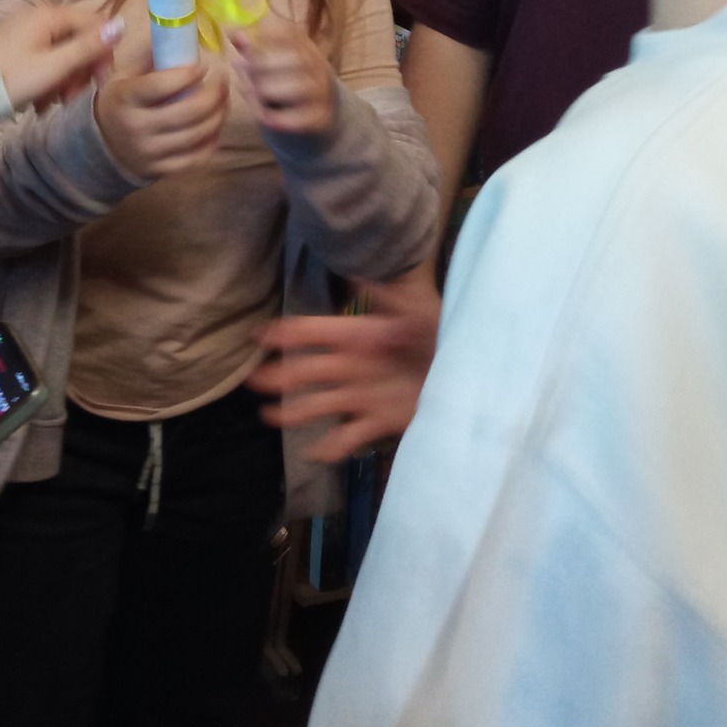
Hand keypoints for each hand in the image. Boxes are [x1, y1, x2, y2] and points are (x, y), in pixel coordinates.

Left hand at [0, 5, 123, 109]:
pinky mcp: (13, 47)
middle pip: (77, 39)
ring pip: (60, 52)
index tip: (101, 82)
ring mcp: (23, 31)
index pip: (94, 24)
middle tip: (72, 98)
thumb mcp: (54, 67)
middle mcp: (37, 16)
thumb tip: (122, 24)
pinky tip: (41, 100)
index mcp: (49, 16)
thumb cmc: (10, 80)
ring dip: (64, 78)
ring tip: (54, 103)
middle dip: (80, 70)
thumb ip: (88, 47)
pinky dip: (47, 78)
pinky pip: (42, 58)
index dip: (103, 52)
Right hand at [93, 48, 228, 179]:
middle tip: (224, 82)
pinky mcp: (160, 170)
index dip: (188, 74)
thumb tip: (178, 29)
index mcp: (125, 98)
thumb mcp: (125, 74)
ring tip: (224, 101)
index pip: (161, 85)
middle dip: (213, 95)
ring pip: (196, 135)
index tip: (204, 65)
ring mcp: (149, 152)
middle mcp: (135, 127)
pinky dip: (212, 141)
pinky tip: (215, 125)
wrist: (104, 144)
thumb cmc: (122, 101)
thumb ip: (150, 54)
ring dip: (218, 116)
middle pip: (186, 112)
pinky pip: (196, 158)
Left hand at [228, 12, 336, 134]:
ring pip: (299, 87)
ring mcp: (322, 93)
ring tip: (244, 90)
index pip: (294, 34)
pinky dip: (280, 118)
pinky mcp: (320, 117)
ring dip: (268, 88)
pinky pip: (301, 117)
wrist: (317, 116)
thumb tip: (234, 33)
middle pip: (297, 59)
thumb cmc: (285, 85)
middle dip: (263, 63)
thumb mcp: (270, 67)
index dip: (269, 35)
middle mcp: (317, 68)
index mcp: (306, 49)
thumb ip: (253, 51)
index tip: (243, 39)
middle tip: (237, 65)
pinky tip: (262, 117)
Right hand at [249, 270, 440, 462]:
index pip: (315, 332)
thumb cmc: (444, 336)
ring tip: (270, 417)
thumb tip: (357, 274)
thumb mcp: (420, 311)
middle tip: (252, 381)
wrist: (474, 373)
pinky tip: (314, 452)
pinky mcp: (379, 420)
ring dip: (295, 411)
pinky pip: (347, 436)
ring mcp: (364, 395)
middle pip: (309, 371)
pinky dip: (330, 447)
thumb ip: (389, 298)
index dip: (287, 333)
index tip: (261, 336)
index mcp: (360, 336)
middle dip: (280, 375)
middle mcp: (355, 366)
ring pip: (320, 404)